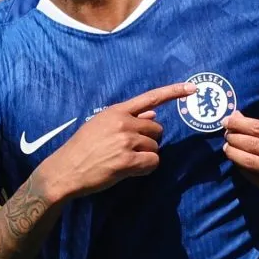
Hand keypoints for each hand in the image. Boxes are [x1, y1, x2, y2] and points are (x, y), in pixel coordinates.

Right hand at [38, 83, 196, 202]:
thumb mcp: (101, 124)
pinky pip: (153, 162)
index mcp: (117, 111)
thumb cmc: (82, 147)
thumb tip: (152, 113)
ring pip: (155, 147)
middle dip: (149, 141)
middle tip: (130, 150)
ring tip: (125, 161)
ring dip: (146, 156)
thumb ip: (127, 118)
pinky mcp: (127, 161)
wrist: (66, 169)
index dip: (173, 92)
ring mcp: (126, 141)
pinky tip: (131, 170)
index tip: (192, 88)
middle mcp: (123, 122)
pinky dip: (146, 168)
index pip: (150, 98)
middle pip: (156, 129)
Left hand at [222, 112, 258, 206]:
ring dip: (234, 154)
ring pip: (252, 163)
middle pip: (253, 145)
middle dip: (234, 138)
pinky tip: (238, 164)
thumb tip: (239, 117)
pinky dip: (244, 171)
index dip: (239, 124)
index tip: (227, 120)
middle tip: (225, 134)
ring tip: (227, 148)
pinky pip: (257, 180)